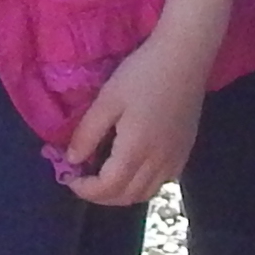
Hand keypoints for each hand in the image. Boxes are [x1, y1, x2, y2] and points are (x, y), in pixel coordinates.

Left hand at [58, 30, 214, 208]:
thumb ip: (88, 133)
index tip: (69, 177)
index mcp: (136, 150)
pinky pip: (161, 183)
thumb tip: (73, 160)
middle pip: (126, 197)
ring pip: (145, 194)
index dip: (85, 189)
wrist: (185, 57)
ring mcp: (175, 159)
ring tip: (104, 177)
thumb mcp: (108, 99)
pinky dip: (141, 185)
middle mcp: (158, 162)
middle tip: (83, 180)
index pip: (107, 188)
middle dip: (100, 196)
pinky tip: (131, 168)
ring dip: (121, 194)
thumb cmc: (143, 74)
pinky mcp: (185, 152)